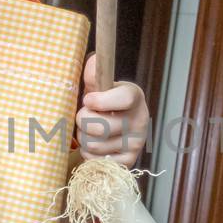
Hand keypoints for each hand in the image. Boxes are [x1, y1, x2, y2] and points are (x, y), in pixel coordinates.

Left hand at [76, 53, 149, 167]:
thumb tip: (94, 60)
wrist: (119, 126)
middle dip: (83, 121)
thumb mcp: (102, 86)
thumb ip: (95, 74)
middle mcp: (140, 120)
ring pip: (93, 145)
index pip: (123, 98)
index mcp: (134, 96)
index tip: (88, 99)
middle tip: (85, 116)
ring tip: (89, 131)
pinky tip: (96, 145)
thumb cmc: (105, 103)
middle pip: (99, 126)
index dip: (100, 101)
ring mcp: (136, 143)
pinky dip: (89, 154)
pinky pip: (96, 160)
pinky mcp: (128, 161)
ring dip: (83, 138)